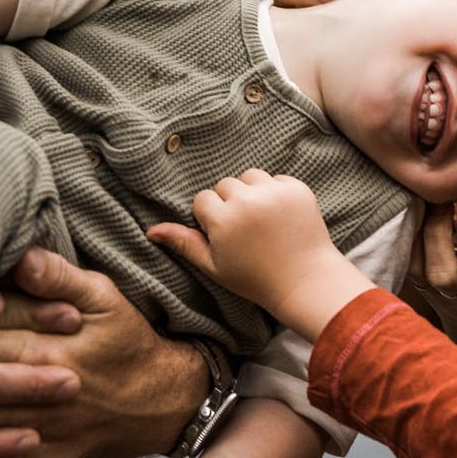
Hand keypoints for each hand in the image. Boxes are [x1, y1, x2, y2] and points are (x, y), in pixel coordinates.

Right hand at [148, 170, 373, 340]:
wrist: (305, 281)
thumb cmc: (255, 279)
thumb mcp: (214, 266)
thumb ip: (184, 244)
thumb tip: (151, 230)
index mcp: (223, 220)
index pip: (203, 200)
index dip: (210, 218)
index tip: (224, 236)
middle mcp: (247, 200)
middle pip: (225, 185)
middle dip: (230, 202)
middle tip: (244, 230)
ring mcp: (275, 192)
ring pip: (250, 176)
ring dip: (251, 192)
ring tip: (261, 220)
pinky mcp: (297, 189)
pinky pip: (277, 179)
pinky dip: (276, 192)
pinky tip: (280, 217)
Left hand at [405, 198, 456, 356]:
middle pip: (442, 262)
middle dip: (440, 219)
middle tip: (448, 190)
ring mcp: (437, 293)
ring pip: (417, 260)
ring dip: (420, 224)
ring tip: (432, 197)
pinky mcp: (418, 286)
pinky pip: (406, 257)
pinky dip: (408, 232)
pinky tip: (419, 211)